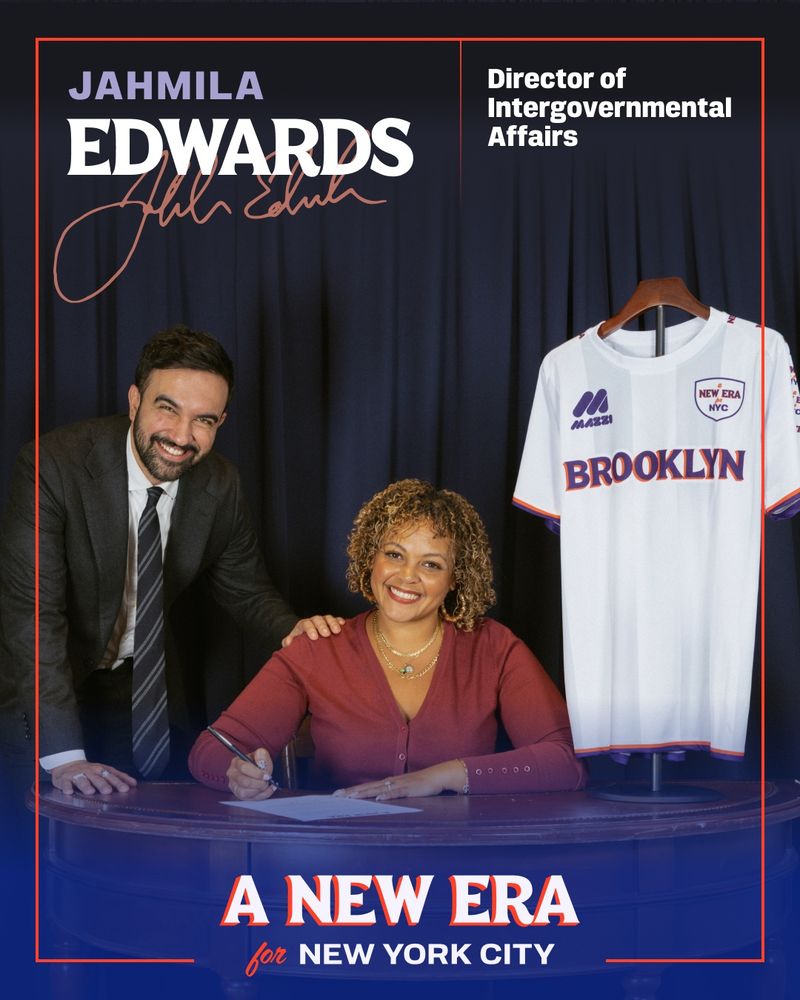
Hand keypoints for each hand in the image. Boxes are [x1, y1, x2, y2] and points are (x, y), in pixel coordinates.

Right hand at [50, 761, 136, 795]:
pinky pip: (65, 783)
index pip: (112, 775)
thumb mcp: (103, 772)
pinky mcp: (65, 779)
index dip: (119, 781)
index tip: (127, 788)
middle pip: (98, 777)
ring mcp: (77, 774)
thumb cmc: (90, 772)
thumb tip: (134, 784)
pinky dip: (67, 787)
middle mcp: (90, 771)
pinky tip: (69, 792)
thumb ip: (117, 778)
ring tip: (90, 792)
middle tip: (108, 791)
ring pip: (82, 780)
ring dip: (86, 785)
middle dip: (103, 784)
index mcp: (101, 769)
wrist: (67, 765)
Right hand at [226, 748, 276, 800]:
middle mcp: (233, 774)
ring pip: (244, 793)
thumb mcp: (261, 755)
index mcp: (236, 762)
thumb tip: (260, 760)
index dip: (256, 773)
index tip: (266, 775)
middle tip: (267, 781)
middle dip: (258, 783)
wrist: (259, 770)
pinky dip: (261, 795)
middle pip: (243, 782)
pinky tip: (268, 790)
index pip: (243, 768)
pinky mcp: (239, 795)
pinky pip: (250, 799)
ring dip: (258, 790)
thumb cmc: (258, 763)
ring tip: (266, 785)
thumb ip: (261, 755)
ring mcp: (234, 786)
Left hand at [281, 614, 344, 646]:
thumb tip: (289, 642)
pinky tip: (343, 624)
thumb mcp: (291, 642)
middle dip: (322, 626)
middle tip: (326, 634)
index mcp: (303, 625)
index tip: (314, 637)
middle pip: (318, 619)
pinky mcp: (331, 623)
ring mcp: (323, 621)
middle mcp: (313, 621)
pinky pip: (336, 619)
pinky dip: (339, 620)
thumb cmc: (298, 641)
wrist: (304, 636)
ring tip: (337, 631)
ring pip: (328, 618)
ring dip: (332, 623)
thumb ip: (288, 642)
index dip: (310, 629)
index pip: (306, 624)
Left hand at [333, 761, 465, 800]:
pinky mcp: (410, 789)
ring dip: (364, 793)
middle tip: (335, 796)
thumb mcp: (404, 789)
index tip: (337, 795)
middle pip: (367, 787)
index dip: (352, 791)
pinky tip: (379, 798)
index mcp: (388, 783)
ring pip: (378, 789)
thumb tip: (381, 799)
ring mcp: (399, 785)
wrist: (438, 775)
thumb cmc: (421, 784)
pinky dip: (387, 795)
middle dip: (351, 792)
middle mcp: (391, 782)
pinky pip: (397, 793)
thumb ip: (393, 793)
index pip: (366, 787)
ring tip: (350, 797)